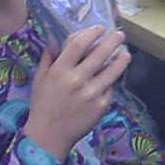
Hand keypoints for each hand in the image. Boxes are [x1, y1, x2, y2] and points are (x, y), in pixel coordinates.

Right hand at [22, 26, 131, 162]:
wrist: (48, 136)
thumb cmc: (42, 105)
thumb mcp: (39, 79)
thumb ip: (48, 58)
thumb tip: (54, 39)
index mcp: (59, 71)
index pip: (79, 44)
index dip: (91, 33)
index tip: (100, 28)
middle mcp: (76, 80)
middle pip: (100, 53)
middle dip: (113, 41)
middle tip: (119, 35)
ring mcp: (90, 93)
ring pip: (113, 70)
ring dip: (121, 59)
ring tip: (125, 53)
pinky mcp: (100, 106)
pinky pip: (110, 89)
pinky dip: (111, 82)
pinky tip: (111, 78)